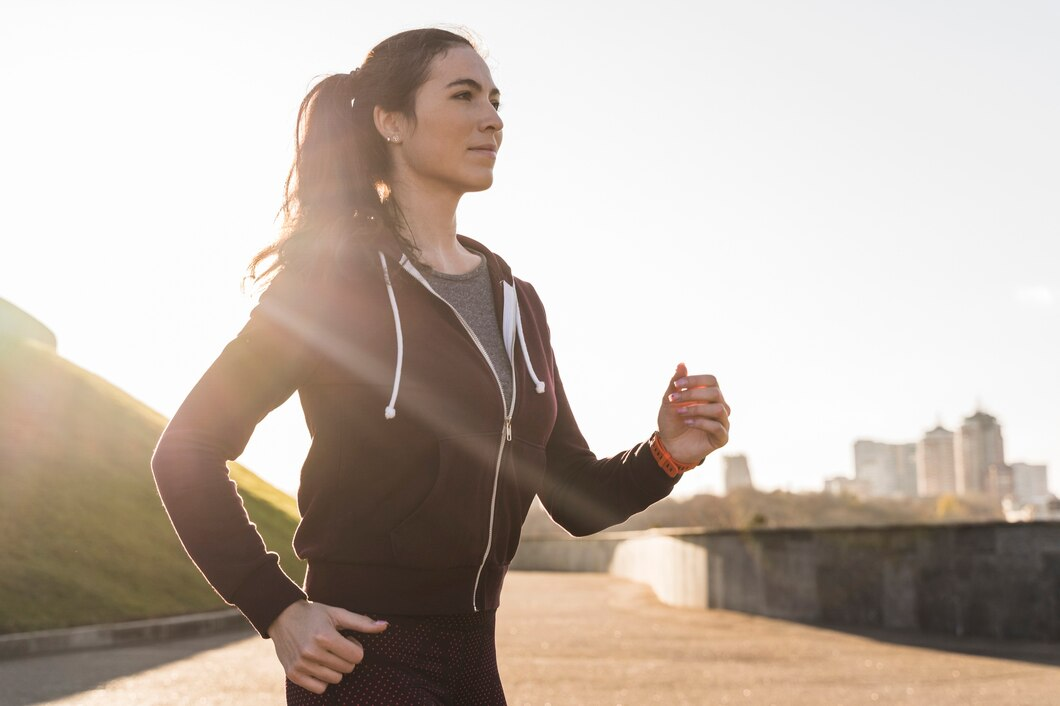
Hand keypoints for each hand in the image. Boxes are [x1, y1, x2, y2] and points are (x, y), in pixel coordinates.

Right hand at [268, 599, 388, 694]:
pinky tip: (318, 665)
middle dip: (346, 658)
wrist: (281, 616)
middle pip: (348, 668)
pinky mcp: (293, 674)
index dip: (356, 648)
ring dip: (335, 668)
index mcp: (325, 636)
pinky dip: (323, 680)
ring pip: (336, 679)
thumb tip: (385, 626)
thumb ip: (361, 622)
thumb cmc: (314, 614)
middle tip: (336, 646)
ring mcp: (301, 665)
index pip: (357, 656)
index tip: (347, 640)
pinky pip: (320, 689)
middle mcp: (312, 652)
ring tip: (326, 654)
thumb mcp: (337, 613)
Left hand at [657, 362, 730, 464]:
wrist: (669, 446)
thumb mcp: (669, 401)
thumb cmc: (672, 421)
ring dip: (696, 409)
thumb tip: (681, 363)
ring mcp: (723, 423)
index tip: (677, 385)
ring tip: (680, 412)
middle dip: (692, 394)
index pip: (711, 380)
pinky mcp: (721, 438)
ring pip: (719, 409)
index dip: (695, 380)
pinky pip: (717, 427)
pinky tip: (687, 423)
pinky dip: (700, 422)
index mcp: (710, 395)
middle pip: (715, 393)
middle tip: (673, 399)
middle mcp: (720, 407)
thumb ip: (675, 383)